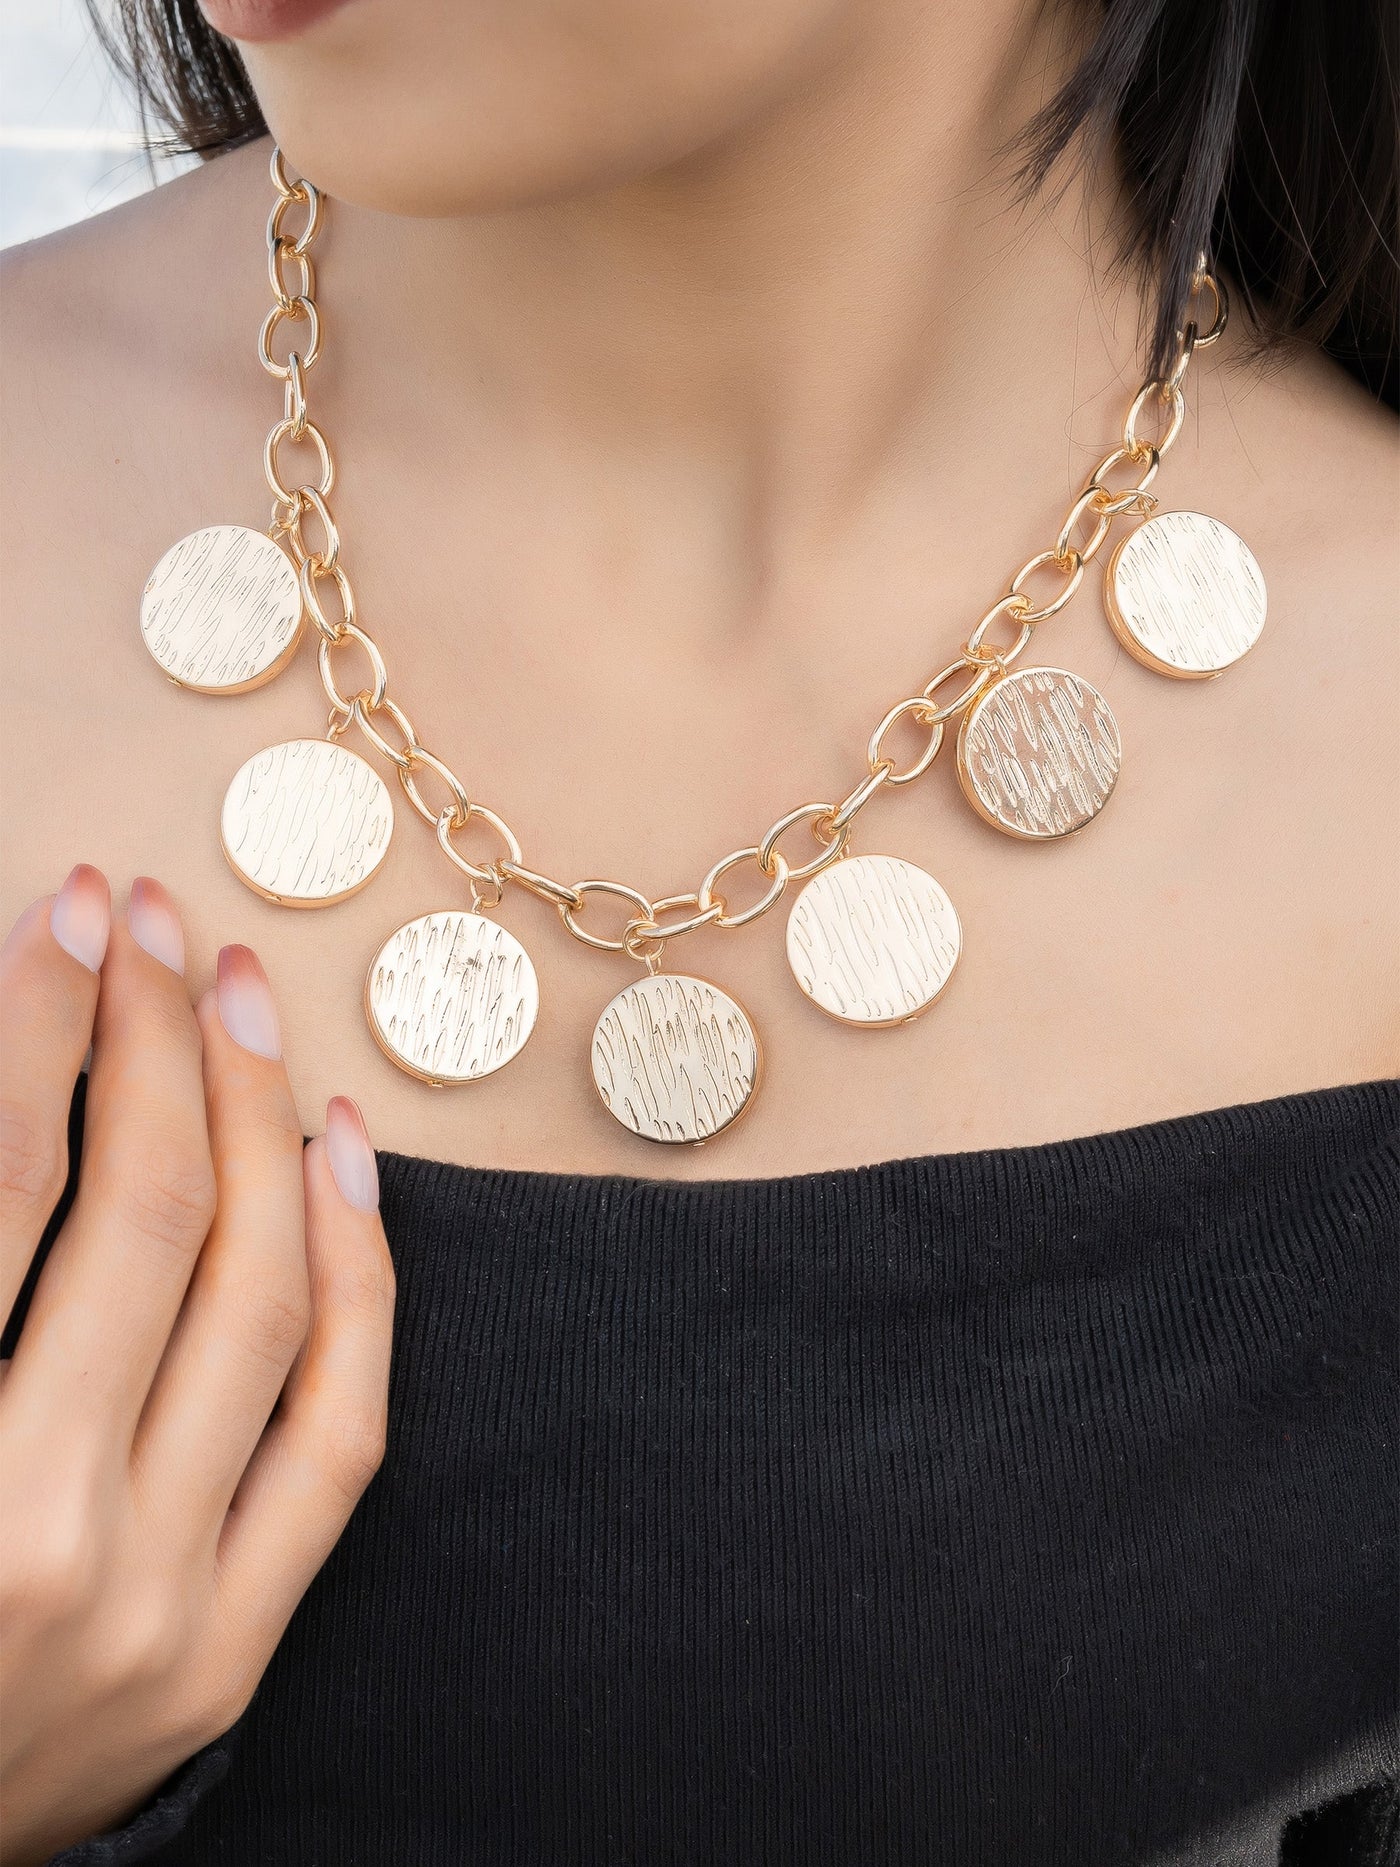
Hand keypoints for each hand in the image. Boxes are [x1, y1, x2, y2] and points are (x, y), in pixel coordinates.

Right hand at [0, 868, 395, 1863]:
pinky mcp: (229, 1655)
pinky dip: (357, 1274)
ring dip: (261, 1117)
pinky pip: (338, 1428)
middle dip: (153, 1038)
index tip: (64, 913)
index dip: (36, 1024)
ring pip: (264, 1299)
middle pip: (150, 1216)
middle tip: (148, 924)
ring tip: (236, 996)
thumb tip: (24, 1080)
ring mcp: (158, 1610)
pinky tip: (341, 1148)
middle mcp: (40, 1543)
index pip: (0, 1184)